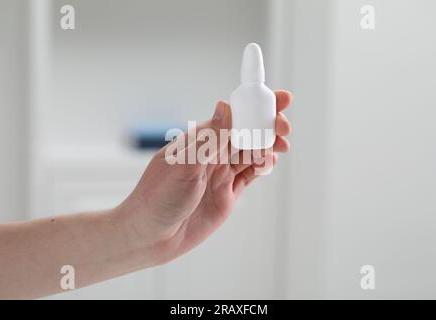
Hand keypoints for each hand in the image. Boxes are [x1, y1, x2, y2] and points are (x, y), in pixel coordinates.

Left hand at [118, 90, 292, 264]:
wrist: (152, 236)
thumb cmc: (158, 197)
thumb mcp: (184, 164)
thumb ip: (210, 139)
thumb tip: (226, 106)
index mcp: (200, 140)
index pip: (233, 116)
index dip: (255, 106)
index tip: (277, 99)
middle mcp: (212, 154)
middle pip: (246, 133)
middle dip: (267, 126)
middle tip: (283, 127)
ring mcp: (220, 174)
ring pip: (251, 153)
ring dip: (268, 146)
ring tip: (282, 145)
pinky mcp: (227, 194)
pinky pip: (249, 175)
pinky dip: (263, 167)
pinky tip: (269, 162)